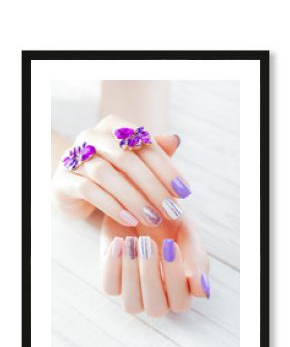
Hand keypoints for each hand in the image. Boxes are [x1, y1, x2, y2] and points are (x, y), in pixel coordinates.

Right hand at [52, 115, 190, 224]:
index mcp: (112, 127)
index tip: (184, 192)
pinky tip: (130, 220)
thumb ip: (154, 153)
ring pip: (105, 174)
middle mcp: (91, 136)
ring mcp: (73, 157)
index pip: (144, 143)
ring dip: (133, 198)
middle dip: (152, 185)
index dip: (167, 168)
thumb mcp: (136, 164)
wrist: (75, 190)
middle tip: (171, 210)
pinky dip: (112, 206)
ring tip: (152, 218)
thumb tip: (176, 139)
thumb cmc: (113, 175)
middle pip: (125, 157)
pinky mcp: (62, 180)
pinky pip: (88, 190)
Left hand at [100, 215, 209, 316]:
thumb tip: (203, 291)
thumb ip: (197, 260)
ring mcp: (134, 292)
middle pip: (156, 308)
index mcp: (181, 289)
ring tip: (133, 243)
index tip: (172, 245)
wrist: (140, 203)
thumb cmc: (170, 220)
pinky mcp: (113, 281)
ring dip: (131, 274)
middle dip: (151, 276)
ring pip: (132, 304)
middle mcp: (158, 296)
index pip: (181, 302)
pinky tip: (119, 243)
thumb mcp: (187, 233)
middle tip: (148, 243)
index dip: (175, 278)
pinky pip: (110, 287)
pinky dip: (113, 266)